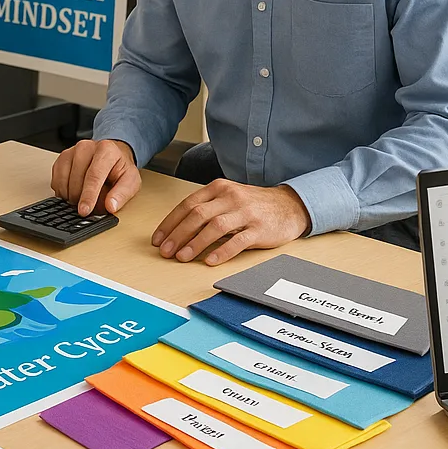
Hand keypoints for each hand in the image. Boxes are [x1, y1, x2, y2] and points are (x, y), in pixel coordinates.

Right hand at [51, 138, 141, 215]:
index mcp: (106, 150)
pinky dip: (63, 191)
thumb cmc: (119, 168)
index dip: (88, 196)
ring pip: (64, 180)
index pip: (94, 176)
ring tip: (83, 197)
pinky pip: (56, 180)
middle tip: (89, 206)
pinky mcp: (61, 158)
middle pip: (76, 179)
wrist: (111, 155)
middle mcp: (86, 147)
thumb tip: (111, 206)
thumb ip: (122, 194)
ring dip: (71, 196)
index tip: (84, 210)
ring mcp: (72, 151)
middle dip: (80, 199)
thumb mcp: (130, 181)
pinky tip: (73, 192)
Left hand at [152, 179, 310, 265]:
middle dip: (177, 234)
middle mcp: (230, 197)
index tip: (158, 239)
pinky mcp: (260, 228)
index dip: (170, 223)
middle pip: (197, 215)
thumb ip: (206, 209)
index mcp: (218, 188)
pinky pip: (238, 240)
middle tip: (165, 251)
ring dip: (195, 243)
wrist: (289, 205)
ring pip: (215, 226)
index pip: (187, 204)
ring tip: (182, 257)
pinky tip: (211, 260)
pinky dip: (222, 251)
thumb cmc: (253, 204)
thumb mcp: (227, 198)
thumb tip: (177, 231)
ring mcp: (246, 212)